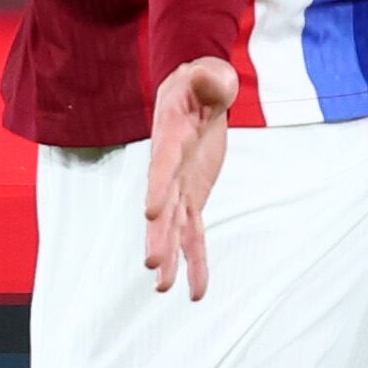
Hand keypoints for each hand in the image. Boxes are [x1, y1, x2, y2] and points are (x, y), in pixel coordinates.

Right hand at [143, 57, 238, 298]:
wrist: (194, 96)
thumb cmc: (200, 83)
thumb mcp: (208, 75)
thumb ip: (211, 78)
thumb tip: (216, 78)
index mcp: (171, 139)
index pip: (163, 166)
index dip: (158, 188)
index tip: (151, 212)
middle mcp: (169, 171)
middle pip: (162, 207)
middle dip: (159, 235)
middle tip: (153, 264)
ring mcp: (179, 189)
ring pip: (174, 229)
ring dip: (171, 258)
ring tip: (164, 289)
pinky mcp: (191, 199)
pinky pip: (193, 235)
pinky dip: (195, 263)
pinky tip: (196, 293)